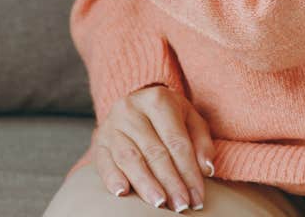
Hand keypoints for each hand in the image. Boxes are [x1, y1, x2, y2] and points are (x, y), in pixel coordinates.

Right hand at [91, 84, 215, 211]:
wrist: (136, 105)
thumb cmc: (169, 116)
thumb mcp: (190, 119)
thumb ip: (201, 142)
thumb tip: (206, 168)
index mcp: (157, 100)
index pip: (176, 142)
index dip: (189, 172)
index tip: (197, 196)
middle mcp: (131, 109)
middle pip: (154, 151)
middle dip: (170, 182)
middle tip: (181, 205)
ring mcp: (112, 124)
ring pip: (129, 157)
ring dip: (145, 183)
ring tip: (159, 202)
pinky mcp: (99, 140)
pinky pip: (104, 161)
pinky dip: (112, 178)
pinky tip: (122, 192)